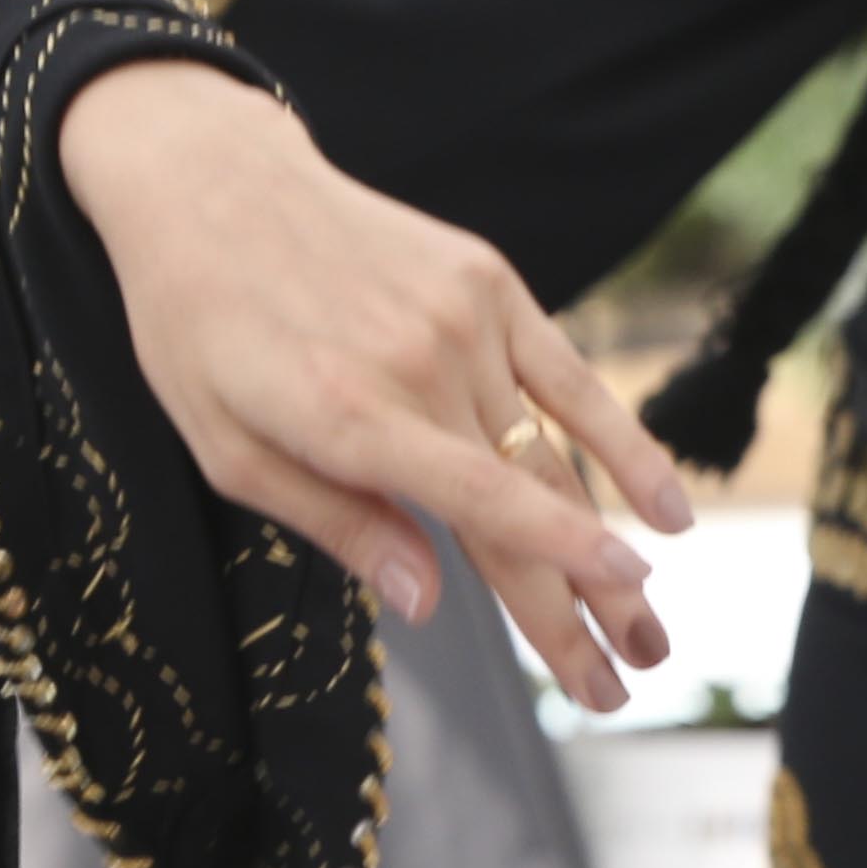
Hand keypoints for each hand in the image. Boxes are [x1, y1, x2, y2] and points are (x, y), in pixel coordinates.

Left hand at [58, 60, 686, 711]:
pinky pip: (571, 377)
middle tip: (625, 681)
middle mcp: (421, 366)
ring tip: (647, 625)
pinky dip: (624, 442)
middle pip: (526, 503)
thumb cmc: (198, 327)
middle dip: (582, 604)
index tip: (606, 637)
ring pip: (554, 454)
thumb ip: (334, 522)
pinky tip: (668, 507)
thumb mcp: (224, 444)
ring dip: (608, 545)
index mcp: (348, 415)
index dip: (552, 575)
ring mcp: (465, 320)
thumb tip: (428, 604)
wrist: (211, 186)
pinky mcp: (489, 282)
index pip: (481, 507)